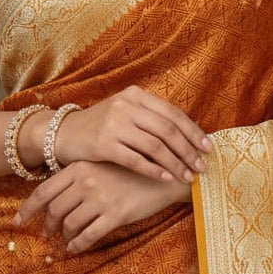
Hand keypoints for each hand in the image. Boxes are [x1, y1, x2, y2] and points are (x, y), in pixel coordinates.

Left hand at [11, 161, 191, 253]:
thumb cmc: (132, 170)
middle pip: (54, 210)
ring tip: (65, 240)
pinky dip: (78, 244)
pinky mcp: (116, 214)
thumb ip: (79, 177)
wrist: (166, 174)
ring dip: (65, 236)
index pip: (43, 191)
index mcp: (80, 167)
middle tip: (47, 234)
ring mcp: (101, 198)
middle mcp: (87, 181)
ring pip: (70, 224)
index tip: (16, 221)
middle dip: (47, 225)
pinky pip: (88, 236)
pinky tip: (76, 247)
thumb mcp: (102, 165)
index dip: (27, 208)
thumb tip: (56, 197)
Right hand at [51, 85, 211, 183]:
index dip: (193, 131)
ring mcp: (114, 124)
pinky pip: (135, 159)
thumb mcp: (125, 112)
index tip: (208, 148)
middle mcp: (126, 106)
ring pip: (155, 146)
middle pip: (167, 130)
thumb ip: (151, 119)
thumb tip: (189, 136)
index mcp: (136, 95)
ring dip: (175, 163)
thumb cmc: (101, 126)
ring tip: (187, 177)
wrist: (64, 133)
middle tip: (201, 167)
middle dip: (188, 151)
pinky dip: (154, 170)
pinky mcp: (103, 144)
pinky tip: (166, 178)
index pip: (173, 113)